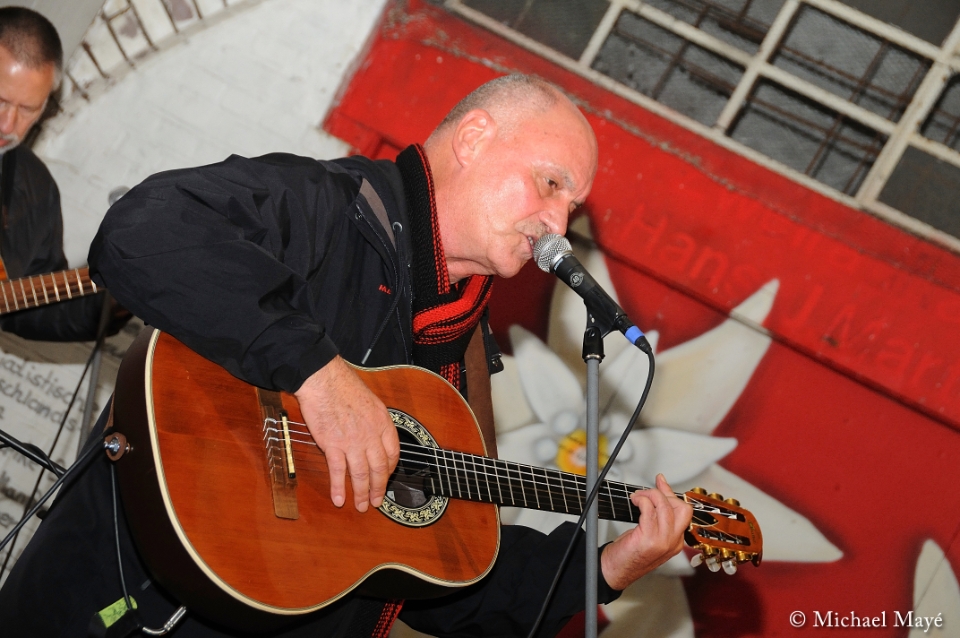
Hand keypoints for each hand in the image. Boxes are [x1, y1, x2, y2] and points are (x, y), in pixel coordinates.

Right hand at [294, 356, 399, 511]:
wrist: (323, 379)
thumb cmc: (343, 384)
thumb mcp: (370, 399)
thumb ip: (374, 420)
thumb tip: (373, 433)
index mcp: (382, 422)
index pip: (393, 453)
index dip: (390, 469)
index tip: (385, 477)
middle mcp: (371, 434)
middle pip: (379, 468)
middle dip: (379, 488)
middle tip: (377, 502)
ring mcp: (352, 441)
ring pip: (361, 474)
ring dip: (362, 493)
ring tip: (361, 506)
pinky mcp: (332, 445)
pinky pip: (338, 471)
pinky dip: (339, 488)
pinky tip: (339, 499)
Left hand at [599, 474, 692, 589]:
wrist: (615, 572)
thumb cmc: (630, 554)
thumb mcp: (649, 534)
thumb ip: (656, 515)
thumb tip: (658, 493)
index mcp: (676, 541)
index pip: (684, 511)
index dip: (670, 493)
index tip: (660, 482)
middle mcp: (673, 542)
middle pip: (683, 508)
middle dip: (665, 494)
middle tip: (647, 494)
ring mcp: (662, 541)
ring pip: (665, 506)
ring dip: (650, 495)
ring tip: (638, 497)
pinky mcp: (648, 539)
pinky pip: (648, 509)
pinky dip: (641, 500)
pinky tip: (634, 502)